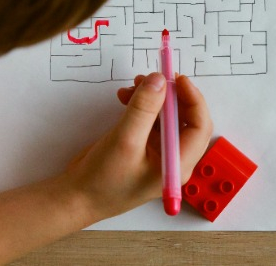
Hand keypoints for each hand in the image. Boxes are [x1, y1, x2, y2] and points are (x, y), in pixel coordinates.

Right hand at [64, 73, 212, 222]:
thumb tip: (160, 80)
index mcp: (178, 164)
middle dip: (170, 96)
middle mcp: (172, 158)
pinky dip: (140, 106)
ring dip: (153, 98)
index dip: (193, 99)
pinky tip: (124, 97)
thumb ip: (144, 109)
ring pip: (166, 116)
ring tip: (133, 85)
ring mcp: (157, 153)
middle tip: (154, 78)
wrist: (76, 198)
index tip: (176, 78)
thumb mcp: (125, 140)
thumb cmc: (103, 179)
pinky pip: (149, 120)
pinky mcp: (142, 147)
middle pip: (185, 118)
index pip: (199, 126)